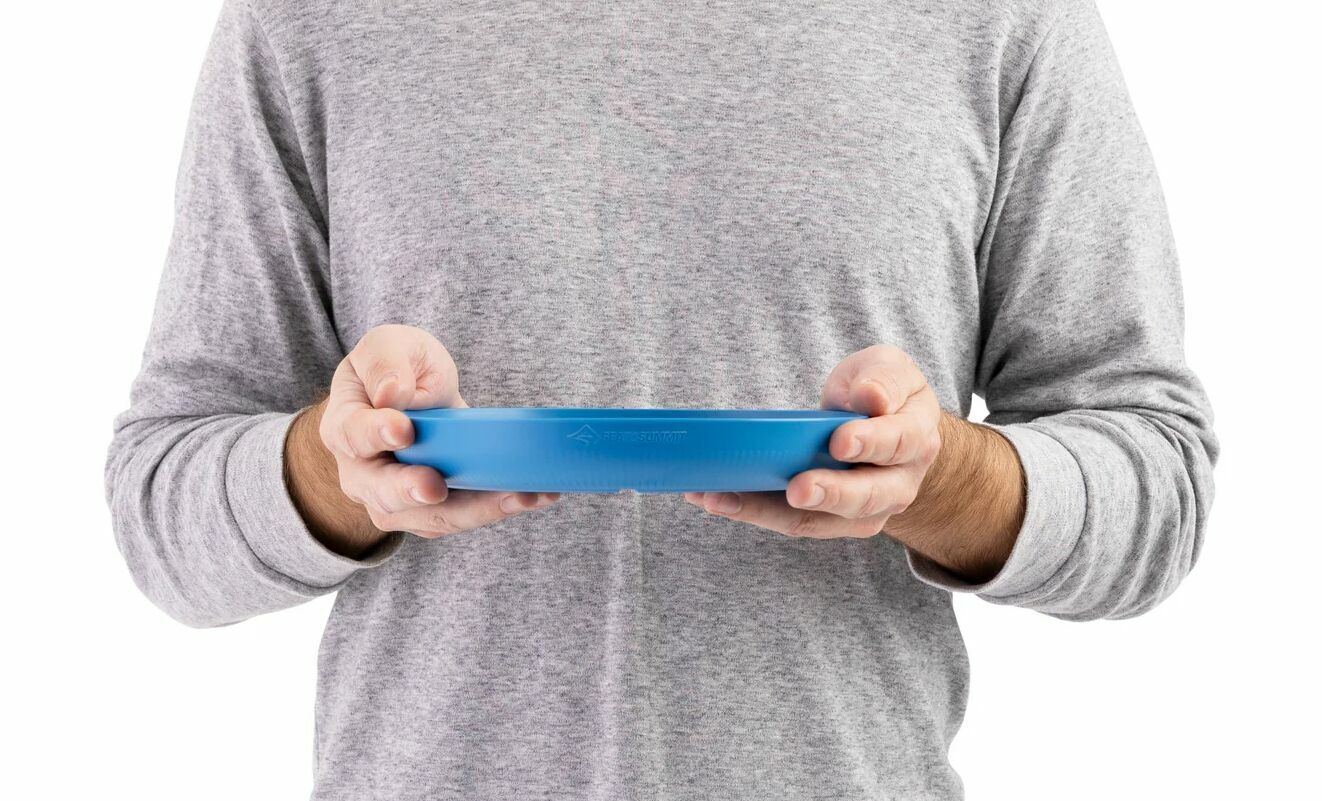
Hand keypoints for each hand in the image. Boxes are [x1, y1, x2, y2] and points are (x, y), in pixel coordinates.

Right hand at [286, 325, 558, 556]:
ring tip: (519, 495)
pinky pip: (463, 517)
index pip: (354, 434)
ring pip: (431, 516)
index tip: (403, 429)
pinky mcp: (433, 512)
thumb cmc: (396, 370)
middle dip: (412, 491)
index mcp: (345, 427)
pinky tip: (535, 494)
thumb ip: (386, 362)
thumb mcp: (390, 346)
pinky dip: (498, 508)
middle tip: (436, 487)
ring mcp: (397, 501)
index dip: (376, 433)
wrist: (410, 398)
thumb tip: (391, 393)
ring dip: (477, 509)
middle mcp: (364, 474)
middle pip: (384, 494)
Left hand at [684, 345, 941, 538]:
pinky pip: (788, 522)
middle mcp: (897, 485)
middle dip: (828, 493)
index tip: (838, 440)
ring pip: (818, 521)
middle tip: (796, 489)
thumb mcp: (888, 369)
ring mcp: (862, 512)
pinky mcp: (827, 523)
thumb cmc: (882, 393)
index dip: (868, 443)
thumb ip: (882, 379)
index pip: (896, 443)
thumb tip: (873, 398)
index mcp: (915, 440)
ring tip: (722, 497)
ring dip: (766, 511)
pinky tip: (713, 497)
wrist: (889, 433)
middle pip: (865, 498)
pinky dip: (750, 512)